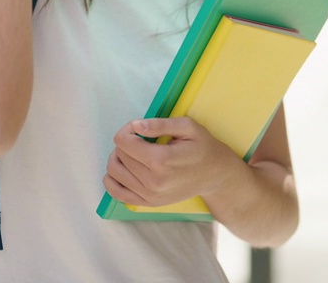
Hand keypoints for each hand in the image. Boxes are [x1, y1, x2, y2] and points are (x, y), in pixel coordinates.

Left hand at [102, 117, 236, 208]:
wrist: (215, 175)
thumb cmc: (202, 147)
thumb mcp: (187, 127)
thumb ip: (159, 124)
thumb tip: (136, 125)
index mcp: (161, 160)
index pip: (123, 141)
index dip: (127, 129)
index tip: (138, 128)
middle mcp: (153, 181)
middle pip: (119, 155)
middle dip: (125, 142)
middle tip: (140, 139)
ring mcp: (149, 195)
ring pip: (114, 172)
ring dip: (118, 158)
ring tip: (133, 153)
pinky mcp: (148, 203)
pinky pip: (117, 193)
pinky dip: (112, 180)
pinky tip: (123, 170)